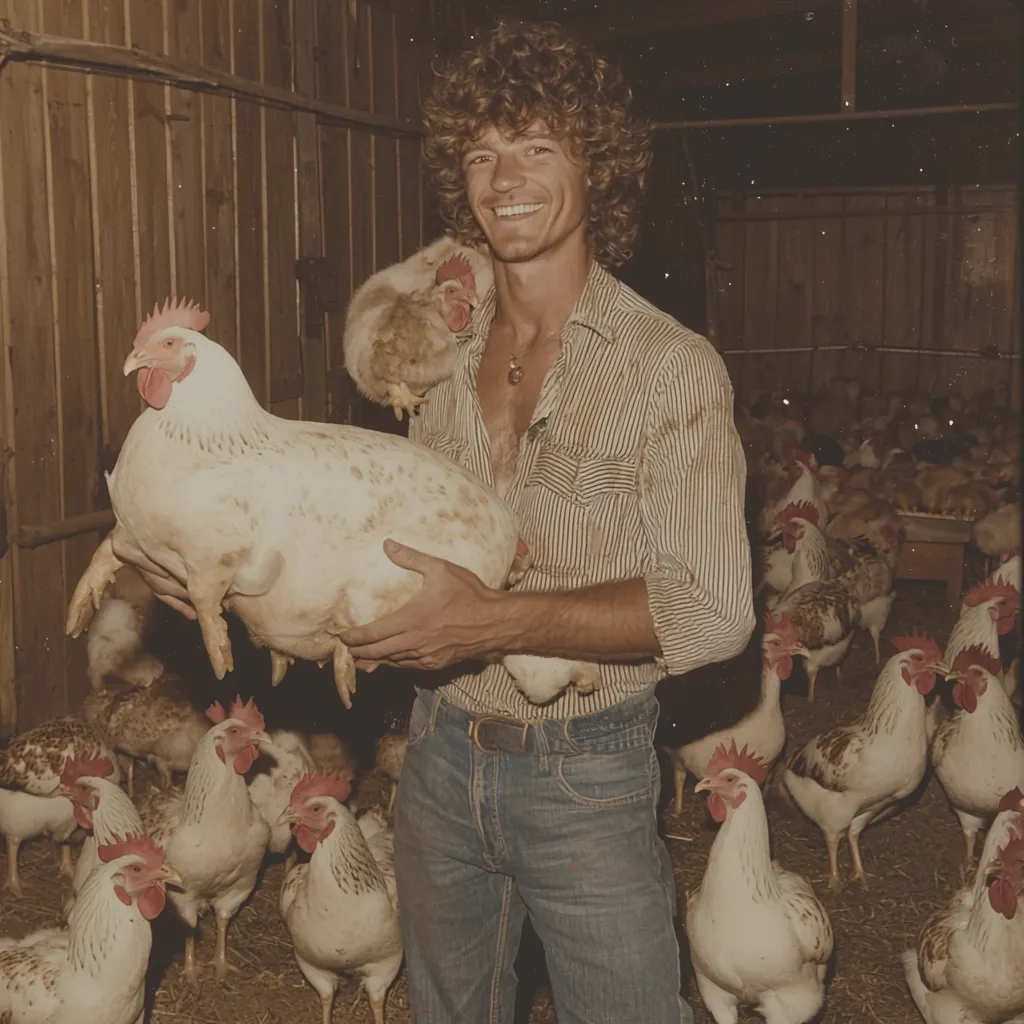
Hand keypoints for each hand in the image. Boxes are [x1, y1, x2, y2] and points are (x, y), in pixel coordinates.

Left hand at [339, 539, 505, 671]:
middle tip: (345, 649)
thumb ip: (412, 558)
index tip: (341, 636)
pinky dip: (394, 663)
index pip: (373, 633)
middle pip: (377, 653)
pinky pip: (408, 666)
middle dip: (358, 652)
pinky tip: (389, 661)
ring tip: (360, 658)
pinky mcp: (436, 663)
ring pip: (392, 662)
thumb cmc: (469, 594)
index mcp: (411, 620)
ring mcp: (425, 656)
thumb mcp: (441, 570)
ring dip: (374, 660)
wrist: (494, 622)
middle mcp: (415, 642)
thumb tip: (388, 545)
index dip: (354, 637)